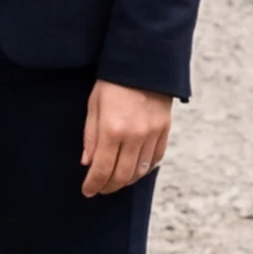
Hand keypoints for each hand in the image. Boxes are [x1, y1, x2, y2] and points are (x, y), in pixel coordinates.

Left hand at [79, 81, 174, 196]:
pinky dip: (145, 169)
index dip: (94, 184)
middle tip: (100, 190)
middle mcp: (134, 135)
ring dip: (126, 180)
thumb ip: (90, 136)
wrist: (143, 62)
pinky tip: (135, 170)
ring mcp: (152, 134)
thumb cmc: (112, 82)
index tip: (88, 191)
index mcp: (112, 129)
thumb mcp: (94, 105)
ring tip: (115, 181)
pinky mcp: (164, 129)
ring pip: (140, 171)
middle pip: (122, 175)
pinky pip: (156, 158)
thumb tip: (88, 163)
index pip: (102, 169)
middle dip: (109, 187)